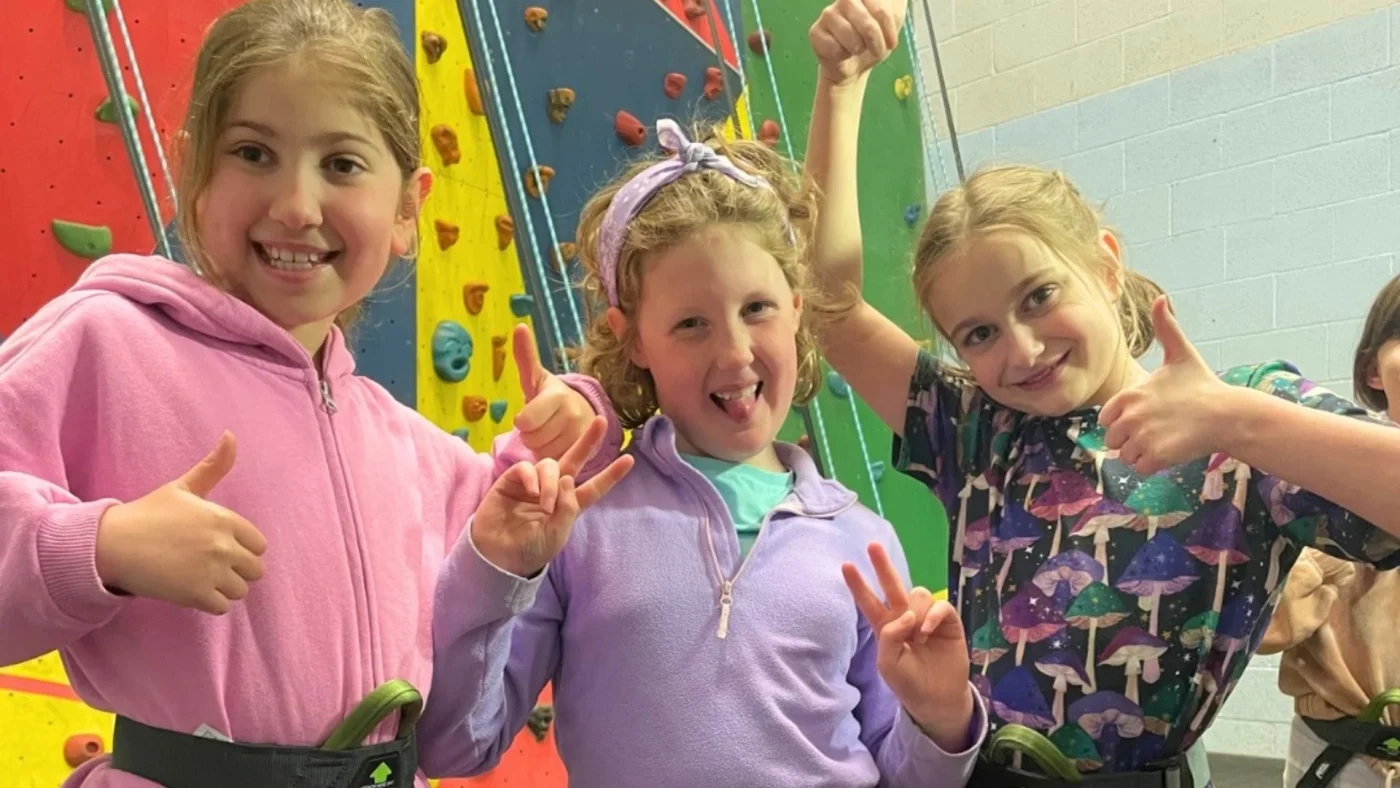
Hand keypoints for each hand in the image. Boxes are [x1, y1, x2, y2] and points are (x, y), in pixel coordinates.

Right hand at [95, 432, 266, 614]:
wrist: (112, 544)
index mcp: (225, 519)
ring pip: (241, 590)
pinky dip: (211, 603)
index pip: (259, 545)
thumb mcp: (183, 487)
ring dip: (225, 588)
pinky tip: (193, 591)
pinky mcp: (195, 595)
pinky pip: (223, 607)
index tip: (220, 547)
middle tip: (211, 566)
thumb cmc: (149, 514)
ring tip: (202, 578)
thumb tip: (231, 435)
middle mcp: (223, 545)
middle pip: (255, 570)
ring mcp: (210, 571)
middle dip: (237, 570)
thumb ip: (213, 467)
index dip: (242, 548)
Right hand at [472, 417, 633, 576]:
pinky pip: (526, 468)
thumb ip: (568, 507)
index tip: (630, 459)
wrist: (497, 556)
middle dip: (588, 441)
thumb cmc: (529, 549)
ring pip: (550, 466)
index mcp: (568, 506)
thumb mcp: (557, 534)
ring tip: (544, 504)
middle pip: (574, 461)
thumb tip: (569, 478)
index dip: (610, 475)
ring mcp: (532, 484)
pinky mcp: (512, 480)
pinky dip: (532, 477)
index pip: (593, 488)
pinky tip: (531, 491)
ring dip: (551, 482)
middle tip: (601, 421)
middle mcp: (553, 491)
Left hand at [513, 324, 596, 461]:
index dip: (522, 422)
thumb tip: (519, 327)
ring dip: (541, 447)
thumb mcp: (536, 378)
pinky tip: (558, 445)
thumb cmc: (550, 397)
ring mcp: (580, 434)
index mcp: (557, 396)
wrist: (583, 411)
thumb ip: (525, 356)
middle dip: (531, 435)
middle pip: (531, 439)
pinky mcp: (586, 452)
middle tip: (540, 425)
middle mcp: (572, 414)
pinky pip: (554, 462)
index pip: (525, 421)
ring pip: (542, 452)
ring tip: (550, 434)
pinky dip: (552, 458)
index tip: (527, 416)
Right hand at [810, 0, 906, 86]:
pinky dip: (843, 56)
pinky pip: (835, 49)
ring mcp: (828, 14)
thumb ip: (895, 4)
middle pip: (868, 25)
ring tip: (858, 50)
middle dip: (876, 44)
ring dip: (859, 50)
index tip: (891, 41)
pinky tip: (842, 52)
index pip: (881, 9)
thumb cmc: (875, 40)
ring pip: (851, 38)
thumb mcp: (895, 20)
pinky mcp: (815, 32)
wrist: (857, 66)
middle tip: (876, 49)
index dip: (889, 30)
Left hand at [843, 542, 972, 751]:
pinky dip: (932, 615)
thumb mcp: (888, 665)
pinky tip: (927, 631)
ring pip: (918, 594)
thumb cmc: (908, 682)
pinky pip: (940, 605)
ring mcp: (926, 618)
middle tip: (872, 545)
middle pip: (892, 585)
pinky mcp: (947, 621)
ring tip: (918, 638)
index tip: (845, 565)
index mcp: (885, 627)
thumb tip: (906, 614)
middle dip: (882, 565)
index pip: (868, 602)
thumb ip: (889, 637)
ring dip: (916, 612)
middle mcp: (905, 617)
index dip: (858, 585)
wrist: (936, 699)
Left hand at [1100, 296, 1231, 474]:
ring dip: (1142, 454)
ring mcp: (1143, 437)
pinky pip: (1139, 469)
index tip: (1145, 416)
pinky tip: (1170, 453)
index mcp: (1129, 394)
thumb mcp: (1181, 353)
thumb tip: (1161, 298)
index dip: (1123, 420)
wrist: (1228, 414)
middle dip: (1131, 439)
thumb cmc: (1202, 385)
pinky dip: (1151, 466)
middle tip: (1158, 431)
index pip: (1106, 418)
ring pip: (1126, 456)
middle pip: (1113, 440)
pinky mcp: (1156, 456)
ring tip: (1165, 441)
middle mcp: (1131, 416)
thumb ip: (1165, 328)